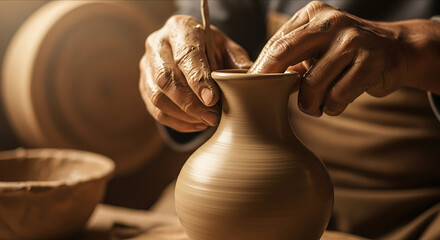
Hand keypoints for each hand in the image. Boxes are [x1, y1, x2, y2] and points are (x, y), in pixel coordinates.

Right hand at [140, 15, 251, 131]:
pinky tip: (196, 124)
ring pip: (157, 97)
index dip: (198, 80)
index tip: (212, 100)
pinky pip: (155, 109)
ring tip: (206, 121)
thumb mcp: (226, 46)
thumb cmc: (209, 46)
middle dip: (190, 103)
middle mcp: (157, 44)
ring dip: (183, 115)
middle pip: (166, 79)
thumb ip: (236, 62)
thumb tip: (248, 82)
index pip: (185, 56)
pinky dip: (177, 122)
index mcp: (180, 28)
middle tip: (213, 117)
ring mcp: (146, 65)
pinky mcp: (143, 84)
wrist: (188, 46)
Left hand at [250, 1, 439, 115]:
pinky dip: (332, 107)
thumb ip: (291, 57)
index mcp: (313, 15)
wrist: (396, 49)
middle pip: (285, 53)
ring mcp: (353, 40)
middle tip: (266, 98)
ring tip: (315, 107)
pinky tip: (335, 104)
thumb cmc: (344, 52)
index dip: (261, 68)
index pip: (277, 43)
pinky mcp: (372, 60)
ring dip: (309, 105)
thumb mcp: (316, 46)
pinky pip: (337, 96)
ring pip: (312, 84)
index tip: (249, 87)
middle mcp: (331, 22)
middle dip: (270, 80)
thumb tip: (256, 79)